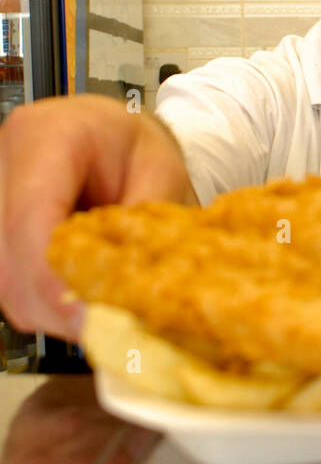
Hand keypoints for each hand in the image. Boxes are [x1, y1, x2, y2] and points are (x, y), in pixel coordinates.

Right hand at [0, 95, 196, 342]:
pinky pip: (6, 281)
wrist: (112, 134)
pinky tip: (77, 296)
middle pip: (8, 260)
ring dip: (49, 308)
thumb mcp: (162, 172)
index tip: (87, 319)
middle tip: (106, 329)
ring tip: (98, 312)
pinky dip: (42, 300)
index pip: (30, 221)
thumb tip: (128, 293)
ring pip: (2, 279)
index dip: (53, 280)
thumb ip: (145, 228)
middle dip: (55, 306)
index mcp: (44, 136)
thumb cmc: (135, 148)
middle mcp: (2, 162)